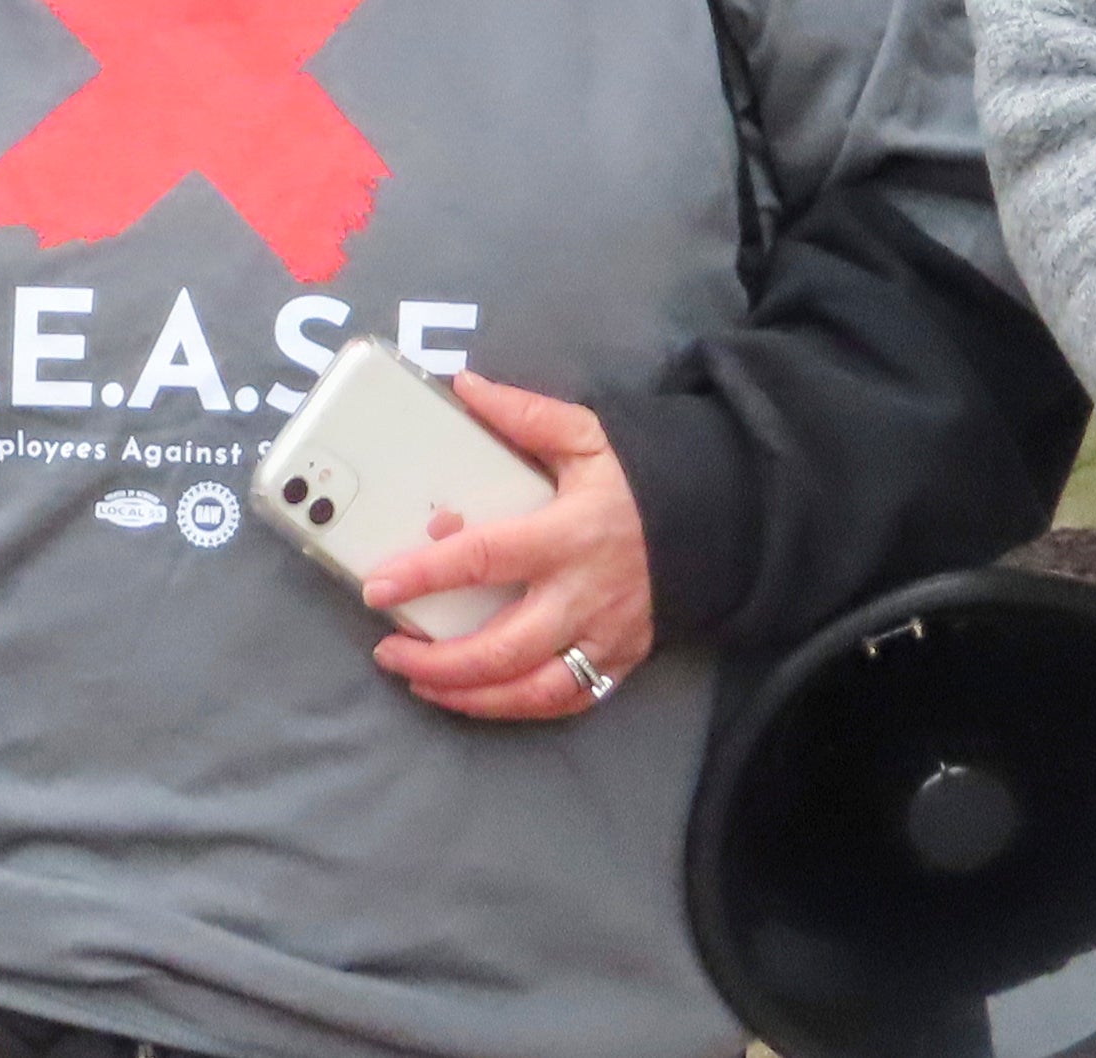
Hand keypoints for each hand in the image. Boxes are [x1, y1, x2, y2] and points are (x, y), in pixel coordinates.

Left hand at [356, 371, 655, 724]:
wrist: (717, 523)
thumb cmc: (640, 481)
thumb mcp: (588, 435)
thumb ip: (525, 415)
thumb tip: (466, 388)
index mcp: (569, 535)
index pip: (484, 559)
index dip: (425, 575)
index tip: (378, 586)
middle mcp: (584, 596)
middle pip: (502, 647)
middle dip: (438, 660)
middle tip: (388, 650)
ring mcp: (603, 637)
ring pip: (529, 690)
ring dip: (467, 695)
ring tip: (421, 681)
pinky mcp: (618, 663)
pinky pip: (563, 702)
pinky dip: (514, 708)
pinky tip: (476, 697)